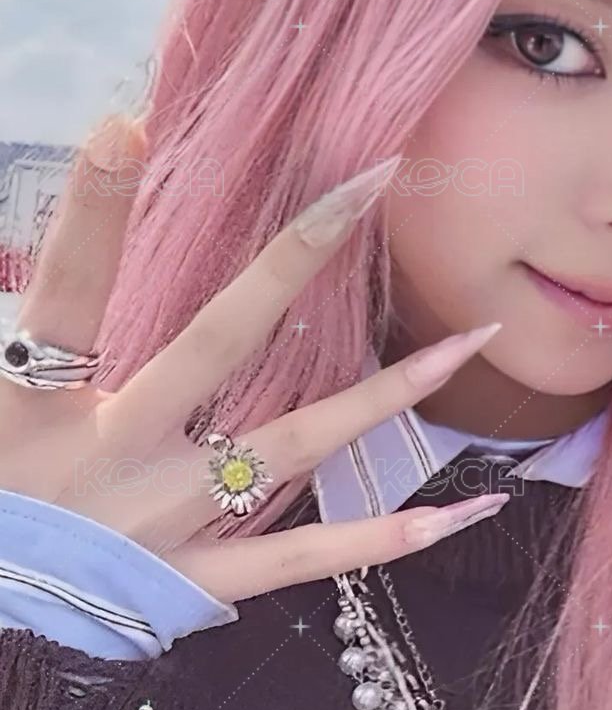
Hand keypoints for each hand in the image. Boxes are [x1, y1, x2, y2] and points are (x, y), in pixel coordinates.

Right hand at [0, 115, 507, 606]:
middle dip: (289, 263)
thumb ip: (32, 341)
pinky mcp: (203, 581)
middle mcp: (116, 456)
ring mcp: (170, 522)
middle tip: (364, 188)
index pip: (65, 297)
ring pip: (293, 446)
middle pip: (214, 346)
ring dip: (385, 395)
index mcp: (38, 411)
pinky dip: (384, 536)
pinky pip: (306, 557)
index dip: (92, 216)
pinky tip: (460, 512)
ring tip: (470, 343)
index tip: (126, 127)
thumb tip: (77, 222)